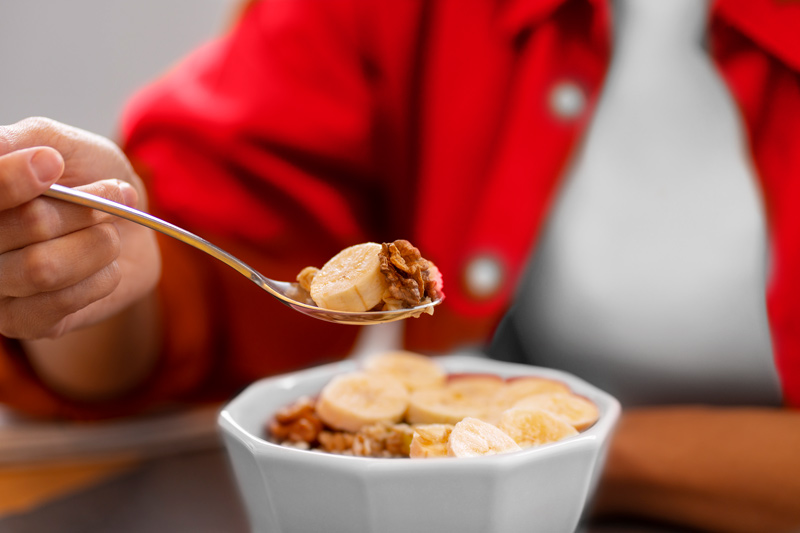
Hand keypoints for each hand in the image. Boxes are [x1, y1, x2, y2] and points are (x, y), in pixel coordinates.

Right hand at [0, 117, 160, 339]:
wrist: (131, 226)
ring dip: (97, 244)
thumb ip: (25, 142)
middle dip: (84, 207)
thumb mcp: (65, 144)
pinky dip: (101, 277)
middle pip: (28, 224)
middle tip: (111, 193)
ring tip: (109, 233)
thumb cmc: (91, 177)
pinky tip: (105, 266)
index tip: (53, 163)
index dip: (11, 180)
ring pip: (45, 268)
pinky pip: (62, 302)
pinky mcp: (23, 323)